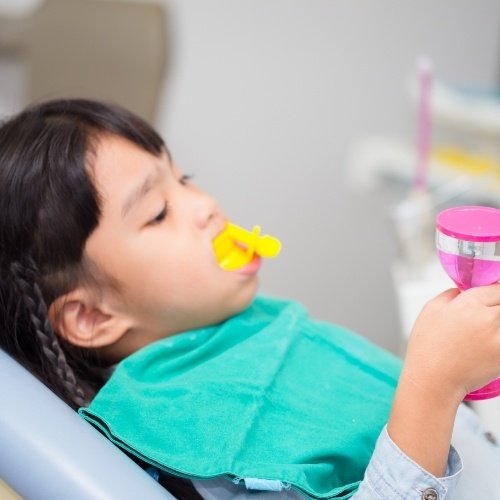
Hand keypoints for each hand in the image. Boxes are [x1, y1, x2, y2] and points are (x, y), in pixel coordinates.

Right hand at [403, 284, 499, 402]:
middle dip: (497, 309)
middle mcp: (487, 318)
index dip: (496, 293)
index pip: (498, 288)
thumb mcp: (430, 309)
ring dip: (496, 327)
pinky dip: (497, 342)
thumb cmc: (427, 347)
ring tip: (484, 334)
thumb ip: (450, 294)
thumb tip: (463, 290)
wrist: (433, 380)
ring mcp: (498, 338)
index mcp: (469, 303)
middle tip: (487, 321)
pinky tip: (486, 348)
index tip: (493, 299)